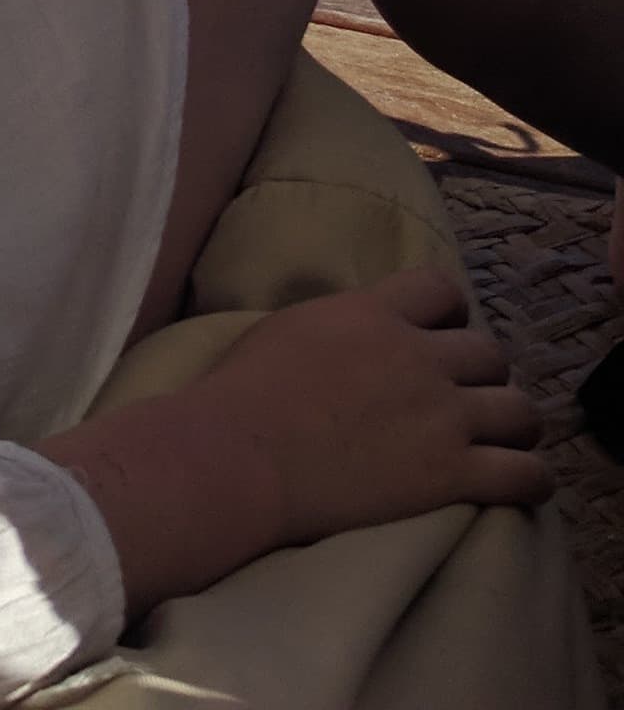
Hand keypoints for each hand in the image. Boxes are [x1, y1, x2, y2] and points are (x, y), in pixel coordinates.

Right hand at [39, 266, 548, 616]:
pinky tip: (517, 481)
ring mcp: (441, 416)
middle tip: (462, 396)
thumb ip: (341, 323)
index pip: (443, 289)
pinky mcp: (452, 474)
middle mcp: (419, 356)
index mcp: (375, 312)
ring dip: (512, 423)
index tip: (437, 335)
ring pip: (521, 411)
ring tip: (499, 439)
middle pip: (490, 352)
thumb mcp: (292, 327)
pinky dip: (530, 477)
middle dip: (481, 373)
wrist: (241, 454)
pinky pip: (525, 474)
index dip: (448, 313)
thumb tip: (352, 329)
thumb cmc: (243, 389)